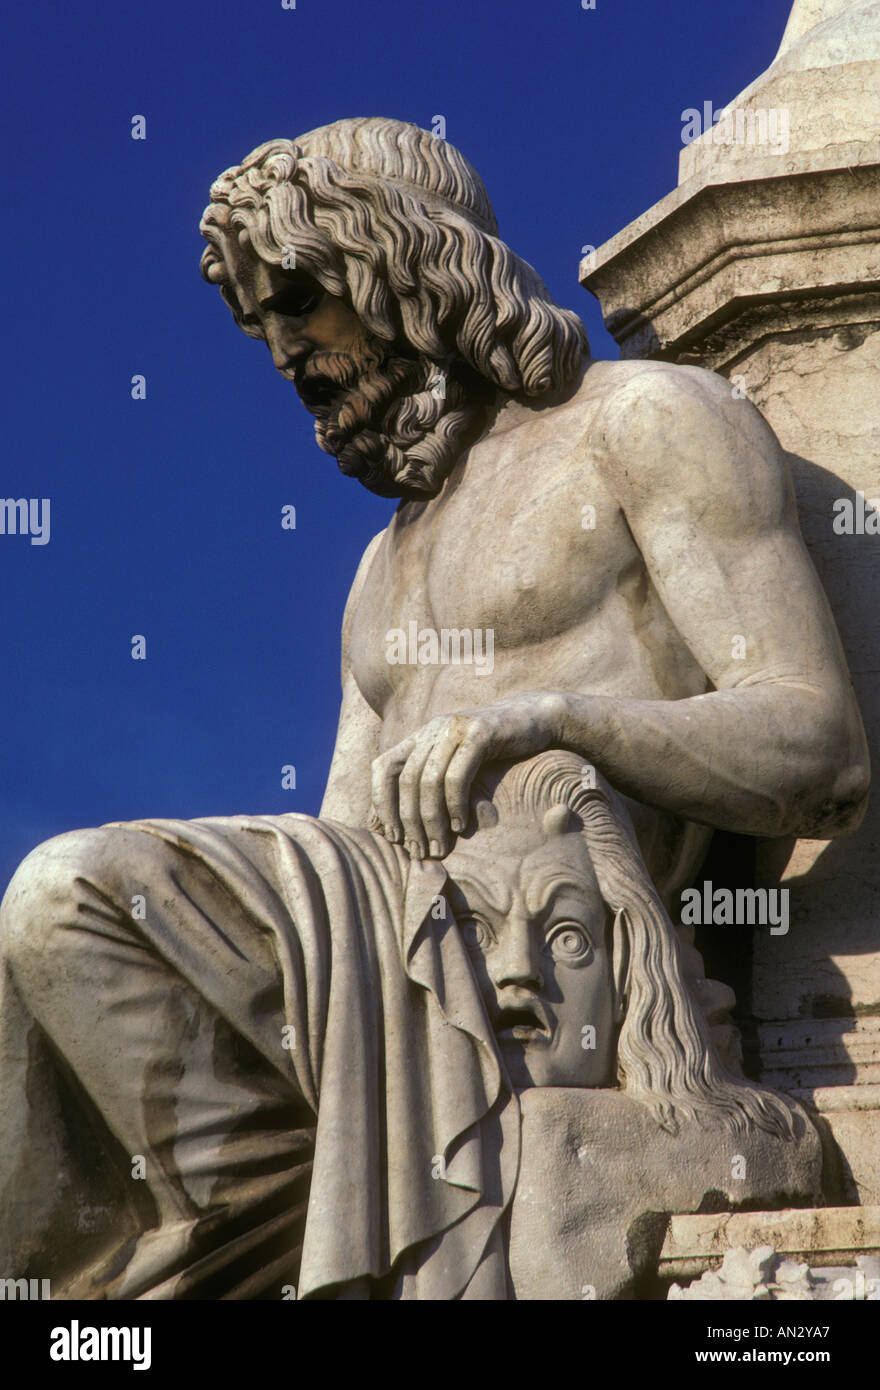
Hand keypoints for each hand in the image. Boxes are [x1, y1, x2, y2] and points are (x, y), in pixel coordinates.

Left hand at [369, 690, 569, 857]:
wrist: (536, 717)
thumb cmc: (498, 749)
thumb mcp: (459, 762)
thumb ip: (435, 781)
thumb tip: (408, 824)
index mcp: (421, 736)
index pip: (383, 767)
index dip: (381, 801)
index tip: (392, 836)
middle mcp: (432, 729)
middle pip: (406, 778)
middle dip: (408, 820)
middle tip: (418, 850)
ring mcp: (455, 729)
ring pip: (429, 779)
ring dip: (431, 819)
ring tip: (438, 845)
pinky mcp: (480, 733)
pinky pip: (457, 774)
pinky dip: (454, 804)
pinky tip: (459, 825)